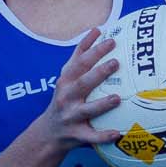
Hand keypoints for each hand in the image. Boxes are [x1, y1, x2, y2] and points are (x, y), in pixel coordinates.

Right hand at [42, 30, 120, 149]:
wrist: (48, 132)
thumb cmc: (64, 98)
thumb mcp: (66, 76)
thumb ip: (79, 55)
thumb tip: (98, 30)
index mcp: (65, 80)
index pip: (78, 61)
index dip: (91, 47)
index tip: (107, 36)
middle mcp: (66, 96)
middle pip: (82, 82)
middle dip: (98, 72)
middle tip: (116, 62)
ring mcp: (70, 116)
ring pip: (87, 110)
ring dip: (101, 104)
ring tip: (117, 98)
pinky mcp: (76, 134)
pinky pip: (91, 136)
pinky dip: (103, 135)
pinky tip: (117, 133)